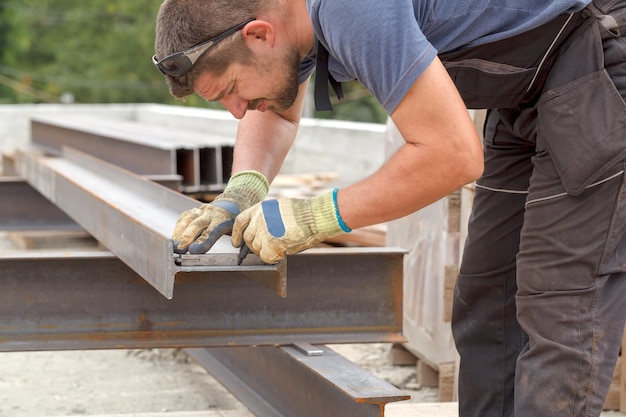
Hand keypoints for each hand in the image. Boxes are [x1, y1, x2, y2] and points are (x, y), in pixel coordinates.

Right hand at [171, 170, 268, 253]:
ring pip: (188, 219)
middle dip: (186, 237)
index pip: (211, 232)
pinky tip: (175, 237)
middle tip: (179, 249)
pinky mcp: (197, 210)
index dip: (202, 242)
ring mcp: (203, 210)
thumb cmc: (239, 219)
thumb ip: (239, 240)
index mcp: (224, 220)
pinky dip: (179, 226)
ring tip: (174, 245)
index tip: (193, 251)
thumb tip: (240, 258)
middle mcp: (212, 214)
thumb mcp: (242, 229)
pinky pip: (185, 216)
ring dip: (179, 232)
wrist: (236, 201)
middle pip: (196, 225)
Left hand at [232, 188, 350, 263]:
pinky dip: (273, 257)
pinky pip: (265, 257)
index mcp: (259, 208)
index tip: (236, 243)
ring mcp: (264, 232)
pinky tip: (282, 252)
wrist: (314, 217)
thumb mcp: (278, 208)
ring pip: (257, 249)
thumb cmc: (302, 213)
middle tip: (267, 247)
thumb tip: (260, 232)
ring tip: (281, 246)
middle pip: (248, 238)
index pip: (240, 222)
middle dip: (255, 246)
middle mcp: (258, 219)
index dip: (236, 234)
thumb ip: (266, 217)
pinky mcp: (271, 244)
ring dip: (266, 251)